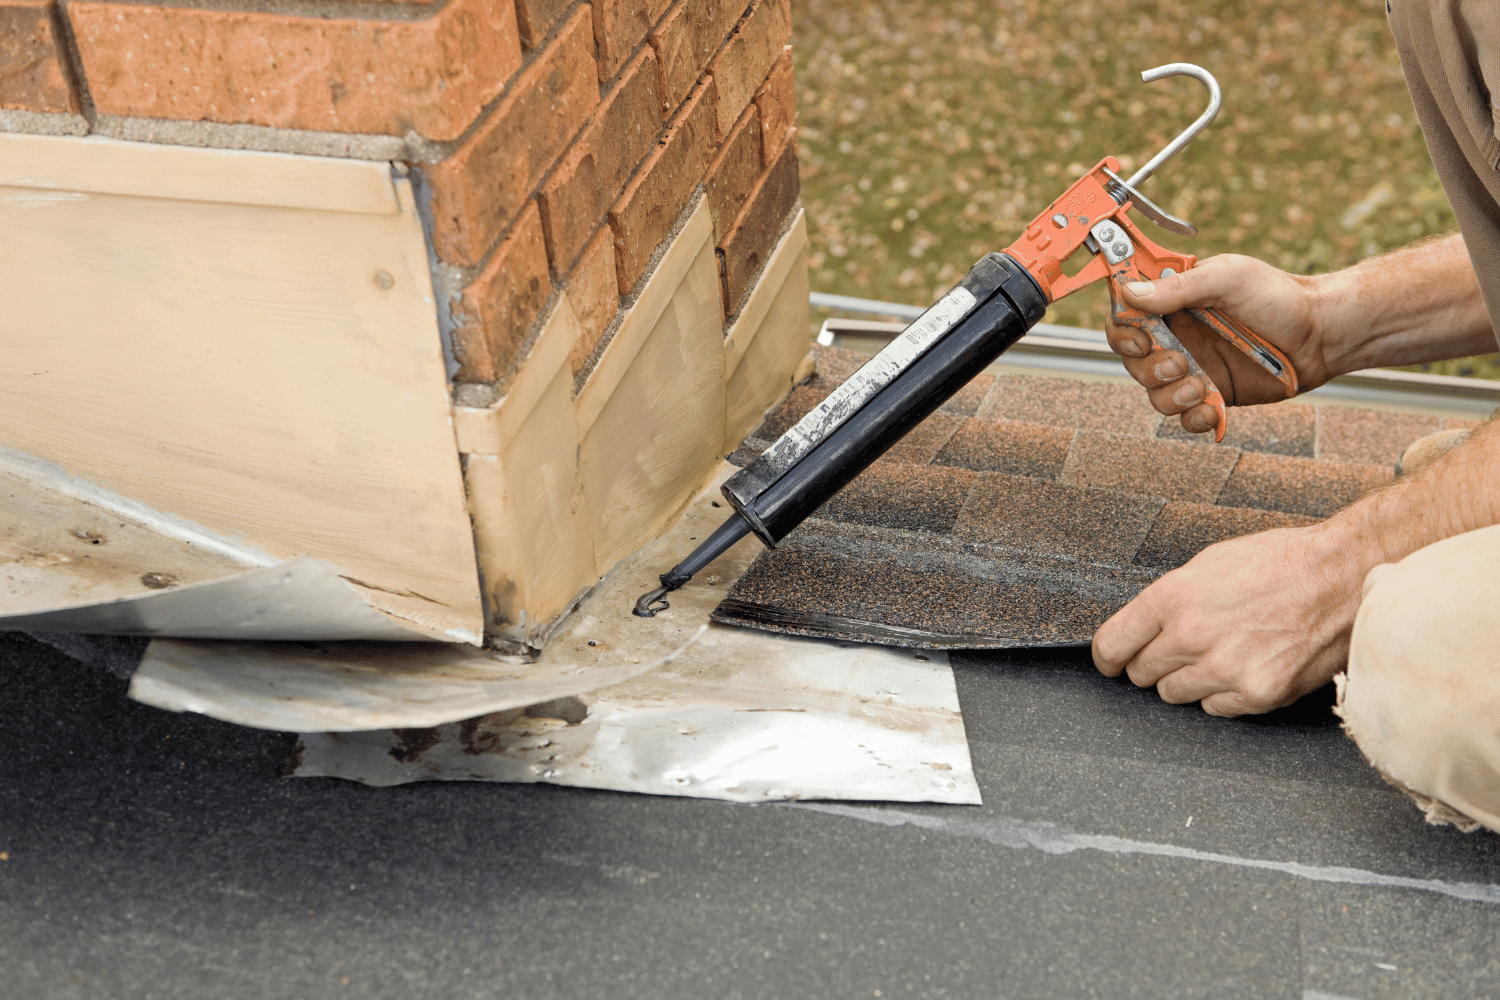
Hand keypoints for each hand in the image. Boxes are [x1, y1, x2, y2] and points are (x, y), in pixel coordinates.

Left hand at [1091, 523, 1364, 715]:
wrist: (1343, 578)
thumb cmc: (1280, 563)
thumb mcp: (1209, 563)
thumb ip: (1169, 599)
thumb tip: (1141, 626)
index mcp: (1172, 597)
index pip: (1111, 645)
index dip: (1108, 657)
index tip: (1112, 662)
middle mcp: (1191, 636)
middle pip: (1141, 674)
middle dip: (1152, 663)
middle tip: (1179, 649)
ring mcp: (1224, 669)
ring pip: (1174, 695)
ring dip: (1188, 679)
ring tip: (1220, 652)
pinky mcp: (1257, 694)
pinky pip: (1215, 708)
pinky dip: (1223, 694)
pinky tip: (1246, 666)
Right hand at [1104, 254, 1333, 434]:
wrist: (1321, 335)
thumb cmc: (1279, 296)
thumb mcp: (1228, 278)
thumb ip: (1178, 288)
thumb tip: (1129, 293)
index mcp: (1173, 303)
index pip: (1125, 318)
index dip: (1122, 332)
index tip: (1141, 338)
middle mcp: (1177, 337)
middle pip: (1133, 362)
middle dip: (1150, 369)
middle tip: (1180, 362)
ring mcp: (1194, 369)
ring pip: (1155, 395)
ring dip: (1171, 397)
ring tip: (1201, 387)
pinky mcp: (1213, 396)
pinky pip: (1186, 418)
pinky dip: (1194, 419)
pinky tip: (1213, 410)